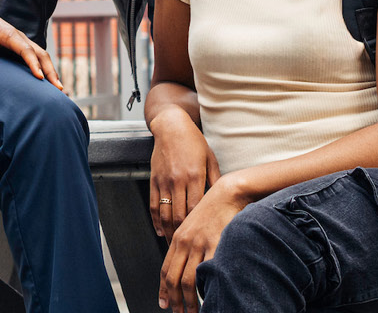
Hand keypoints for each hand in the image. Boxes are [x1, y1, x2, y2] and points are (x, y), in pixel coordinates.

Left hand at [0, 6, 64, 88]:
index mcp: (10, 35)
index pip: (26, 50)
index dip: (33, 63)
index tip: (40, 77)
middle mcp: (21, 38)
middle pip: (41, 54)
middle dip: (51, 70)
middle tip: (59, 88)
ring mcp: (23, 42)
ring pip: (42, 56)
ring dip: (51, 71)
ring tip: (59, 89)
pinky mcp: (21, 47)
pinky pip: (37, 57)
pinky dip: (45, 68)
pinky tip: (48, 82)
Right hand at [149, 110, 220, 238]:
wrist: (171, 126)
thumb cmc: (195, 142)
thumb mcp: (211, 159)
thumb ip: (216, 181)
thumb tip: (224, 202)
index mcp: (195, 176)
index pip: (197, 208)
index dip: (199, 227)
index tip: (204, 240)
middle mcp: (178, 180)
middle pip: (180, 215)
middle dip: (183, 235)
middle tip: (189, 251)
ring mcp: (164, 181)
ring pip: (165, 213)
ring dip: (169, 232)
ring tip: (175, 246)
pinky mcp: (154, 180)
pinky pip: (153, 204)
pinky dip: (156, 220)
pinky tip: (161, 231)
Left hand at [158, 178, 246, 311]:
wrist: (227, 194)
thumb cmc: (213, 211)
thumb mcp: (193, 226)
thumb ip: (187, 245)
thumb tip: (185, 264)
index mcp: (178, 239)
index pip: (166, 269)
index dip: (164, 288)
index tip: (164, 303)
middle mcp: (185, 243)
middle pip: (174, 278)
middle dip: (174, 300)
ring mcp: (200, 245)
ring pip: (189, 280)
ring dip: (189, 301)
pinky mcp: (216, 245)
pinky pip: (208, 272)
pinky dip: (206, 288)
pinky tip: (208, 298)